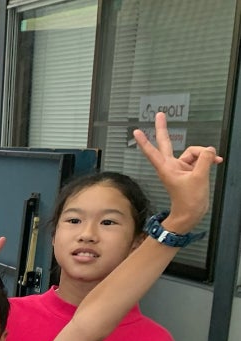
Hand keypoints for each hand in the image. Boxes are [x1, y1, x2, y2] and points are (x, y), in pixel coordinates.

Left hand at [134, 111, 221, 230]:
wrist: (191, 214)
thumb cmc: (189, 200)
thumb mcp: (199, 178)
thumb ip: (204, 159)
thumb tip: (209, 149)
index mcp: (166, 168)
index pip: (153, 151)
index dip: (145, 141)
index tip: (136, 131)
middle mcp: (171, 165)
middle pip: (167, 143)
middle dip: (163, 128)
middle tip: (160, 114)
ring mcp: (181, 167)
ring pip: (193, 152)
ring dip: (205, 155)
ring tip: (214, 162)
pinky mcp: (190, 170)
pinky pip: (200, 158)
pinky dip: (208, 159)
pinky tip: (217, 161)